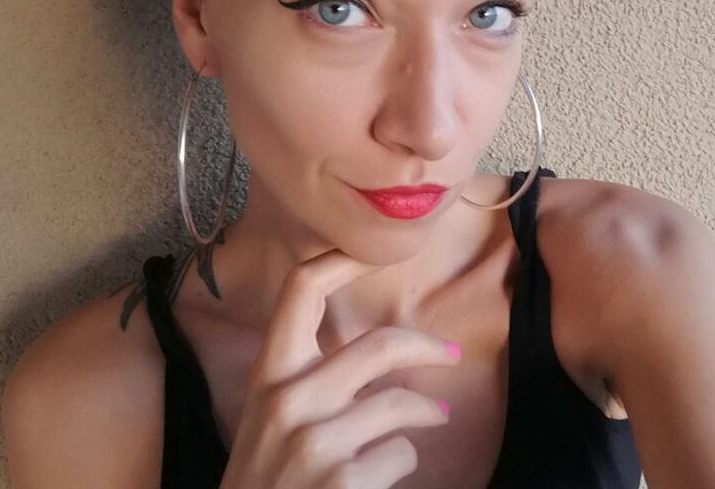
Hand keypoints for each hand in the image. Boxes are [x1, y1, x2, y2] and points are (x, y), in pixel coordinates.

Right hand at [219, 248, 461, 488]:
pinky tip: (388, 473)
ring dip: (427, 411)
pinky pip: (401, 453)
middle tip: (451, 352)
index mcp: (269, 374)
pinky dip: (404, 460)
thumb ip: (304, 379)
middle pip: (380, 344)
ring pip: (401, 402)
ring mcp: (316, 441)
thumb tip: (372, 352)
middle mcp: (289, 399)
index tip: (382, 249)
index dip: (344, 257)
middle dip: (428, 346)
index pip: (301, 290)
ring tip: (435, 416)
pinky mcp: (343, 481)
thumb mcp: (266, 418)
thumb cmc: (262, 479)